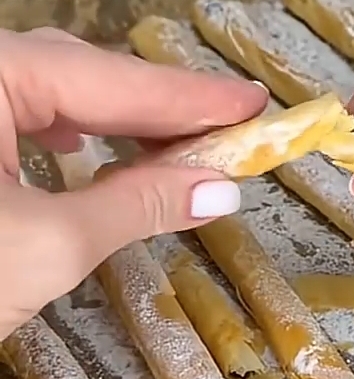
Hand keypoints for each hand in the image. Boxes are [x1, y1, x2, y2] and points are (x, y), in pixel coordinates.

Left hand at [0, 28, 267, 337]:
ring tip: (180, 144)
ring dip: (121, 122)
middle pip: (84, 77)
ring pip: (53, 93)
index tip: (251, 104)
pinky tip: (93, 148)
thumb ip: (139, 205)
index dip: (192, 97)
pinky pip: (22, 116)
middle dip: (161, 109)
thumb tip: (217, 190)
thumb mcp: (48, 246)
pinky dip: (73, 134)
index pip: (111, 80)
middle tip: (229, 129)